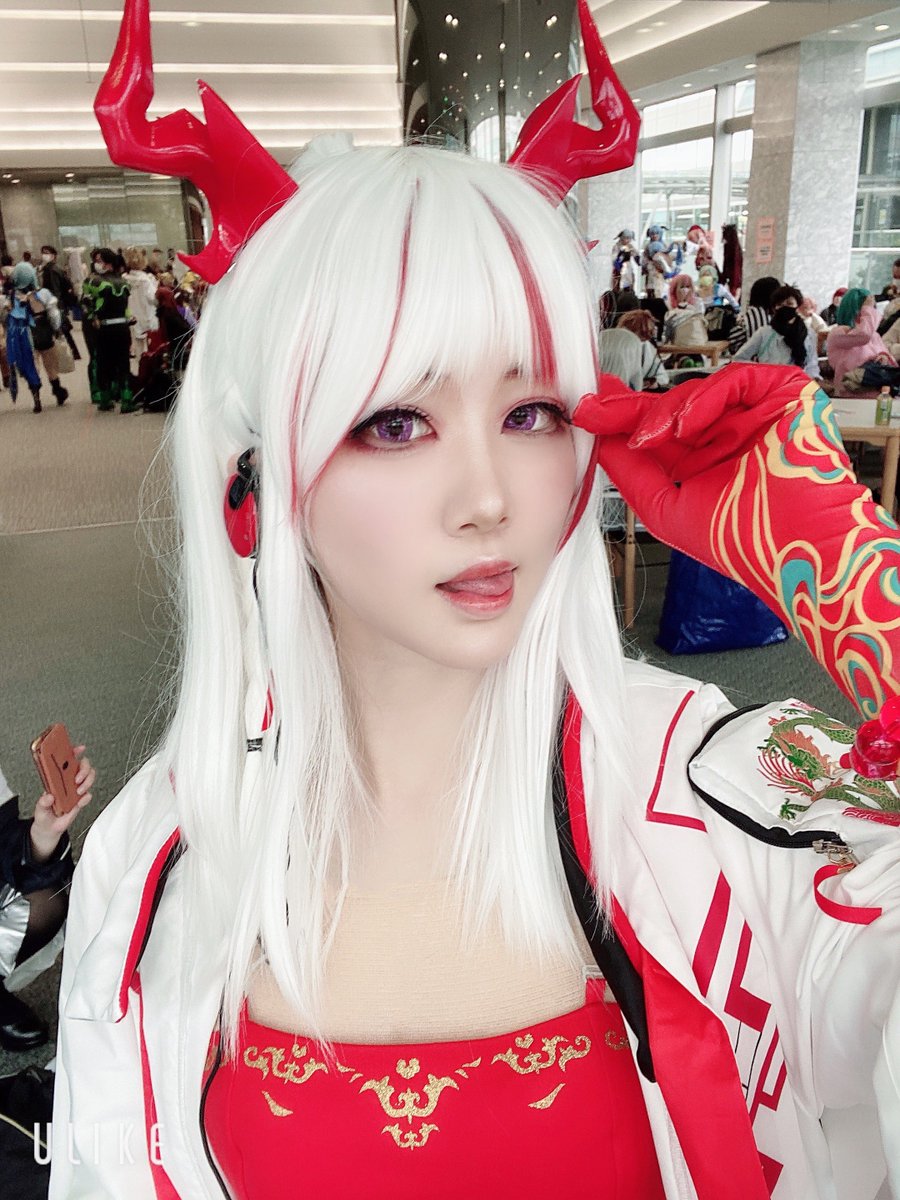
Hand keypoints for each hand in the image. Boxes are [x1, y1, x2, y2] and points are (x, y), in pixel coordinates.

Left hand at [30, 746, 93, 862]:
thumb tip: (48, 796)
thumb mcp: (39, 808)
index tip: (78, 749)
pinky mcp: (80, 799)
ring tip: (78, 790)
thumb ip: (43, 802)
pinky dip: (85, 797)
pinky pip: (88, 794)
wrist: (50, 829)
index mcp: (56, 778)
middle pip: (82, 766)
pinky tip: (79, 801)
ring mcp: (75, 790)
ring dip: (87, 782)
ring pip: (89, 777)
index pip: (66, 760)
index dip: (73, 752)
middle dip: (83, 769)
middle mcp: (67, 781)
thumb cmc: (44, 814)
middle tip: (77, 778)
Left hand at [575, 365, 816, 559]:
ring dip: (664, 413)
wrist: (797, 550)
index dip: (621, 418)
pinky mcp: (785, 394)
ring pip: (698, 393)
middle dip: (628, 407)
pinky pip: (735, 380)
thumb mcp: (663, 506)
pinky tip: (683, 426)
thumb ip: (629, 472)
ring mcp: (757, 413)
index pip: (657, 432)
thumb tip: (597, 439)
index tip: (588, 408)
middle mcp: (730, 434)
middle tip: (595, 403)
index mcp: (706, 460)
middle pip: (671, 408)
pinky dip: (704, 399)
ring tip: (645, 436)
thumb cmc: (741, 541)